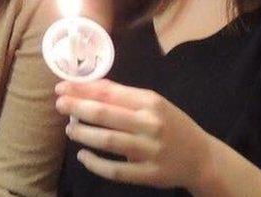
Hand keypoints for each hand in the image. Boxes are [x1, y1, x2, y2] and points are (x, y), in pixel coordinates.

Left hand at [55, 79, 216, 191]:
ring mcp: (149, 150)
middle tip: (59, 104)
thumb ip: (127, 98)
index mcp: (151, 102)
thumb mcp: (155, 105)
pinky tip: (83, 156)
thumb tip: (90, 88)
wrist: (201, 157)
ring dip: (83, 133)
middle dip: (78, 107)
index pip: (111, 92)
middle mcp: (150, 124)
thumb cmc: (173, 126)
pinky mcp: (148, 174)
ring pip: (107, 140)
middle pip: (105, 114)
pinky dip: (95, 163)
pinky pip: (115, 170)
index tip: (63, 87)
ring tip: (70, 129)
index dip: (83, 89)